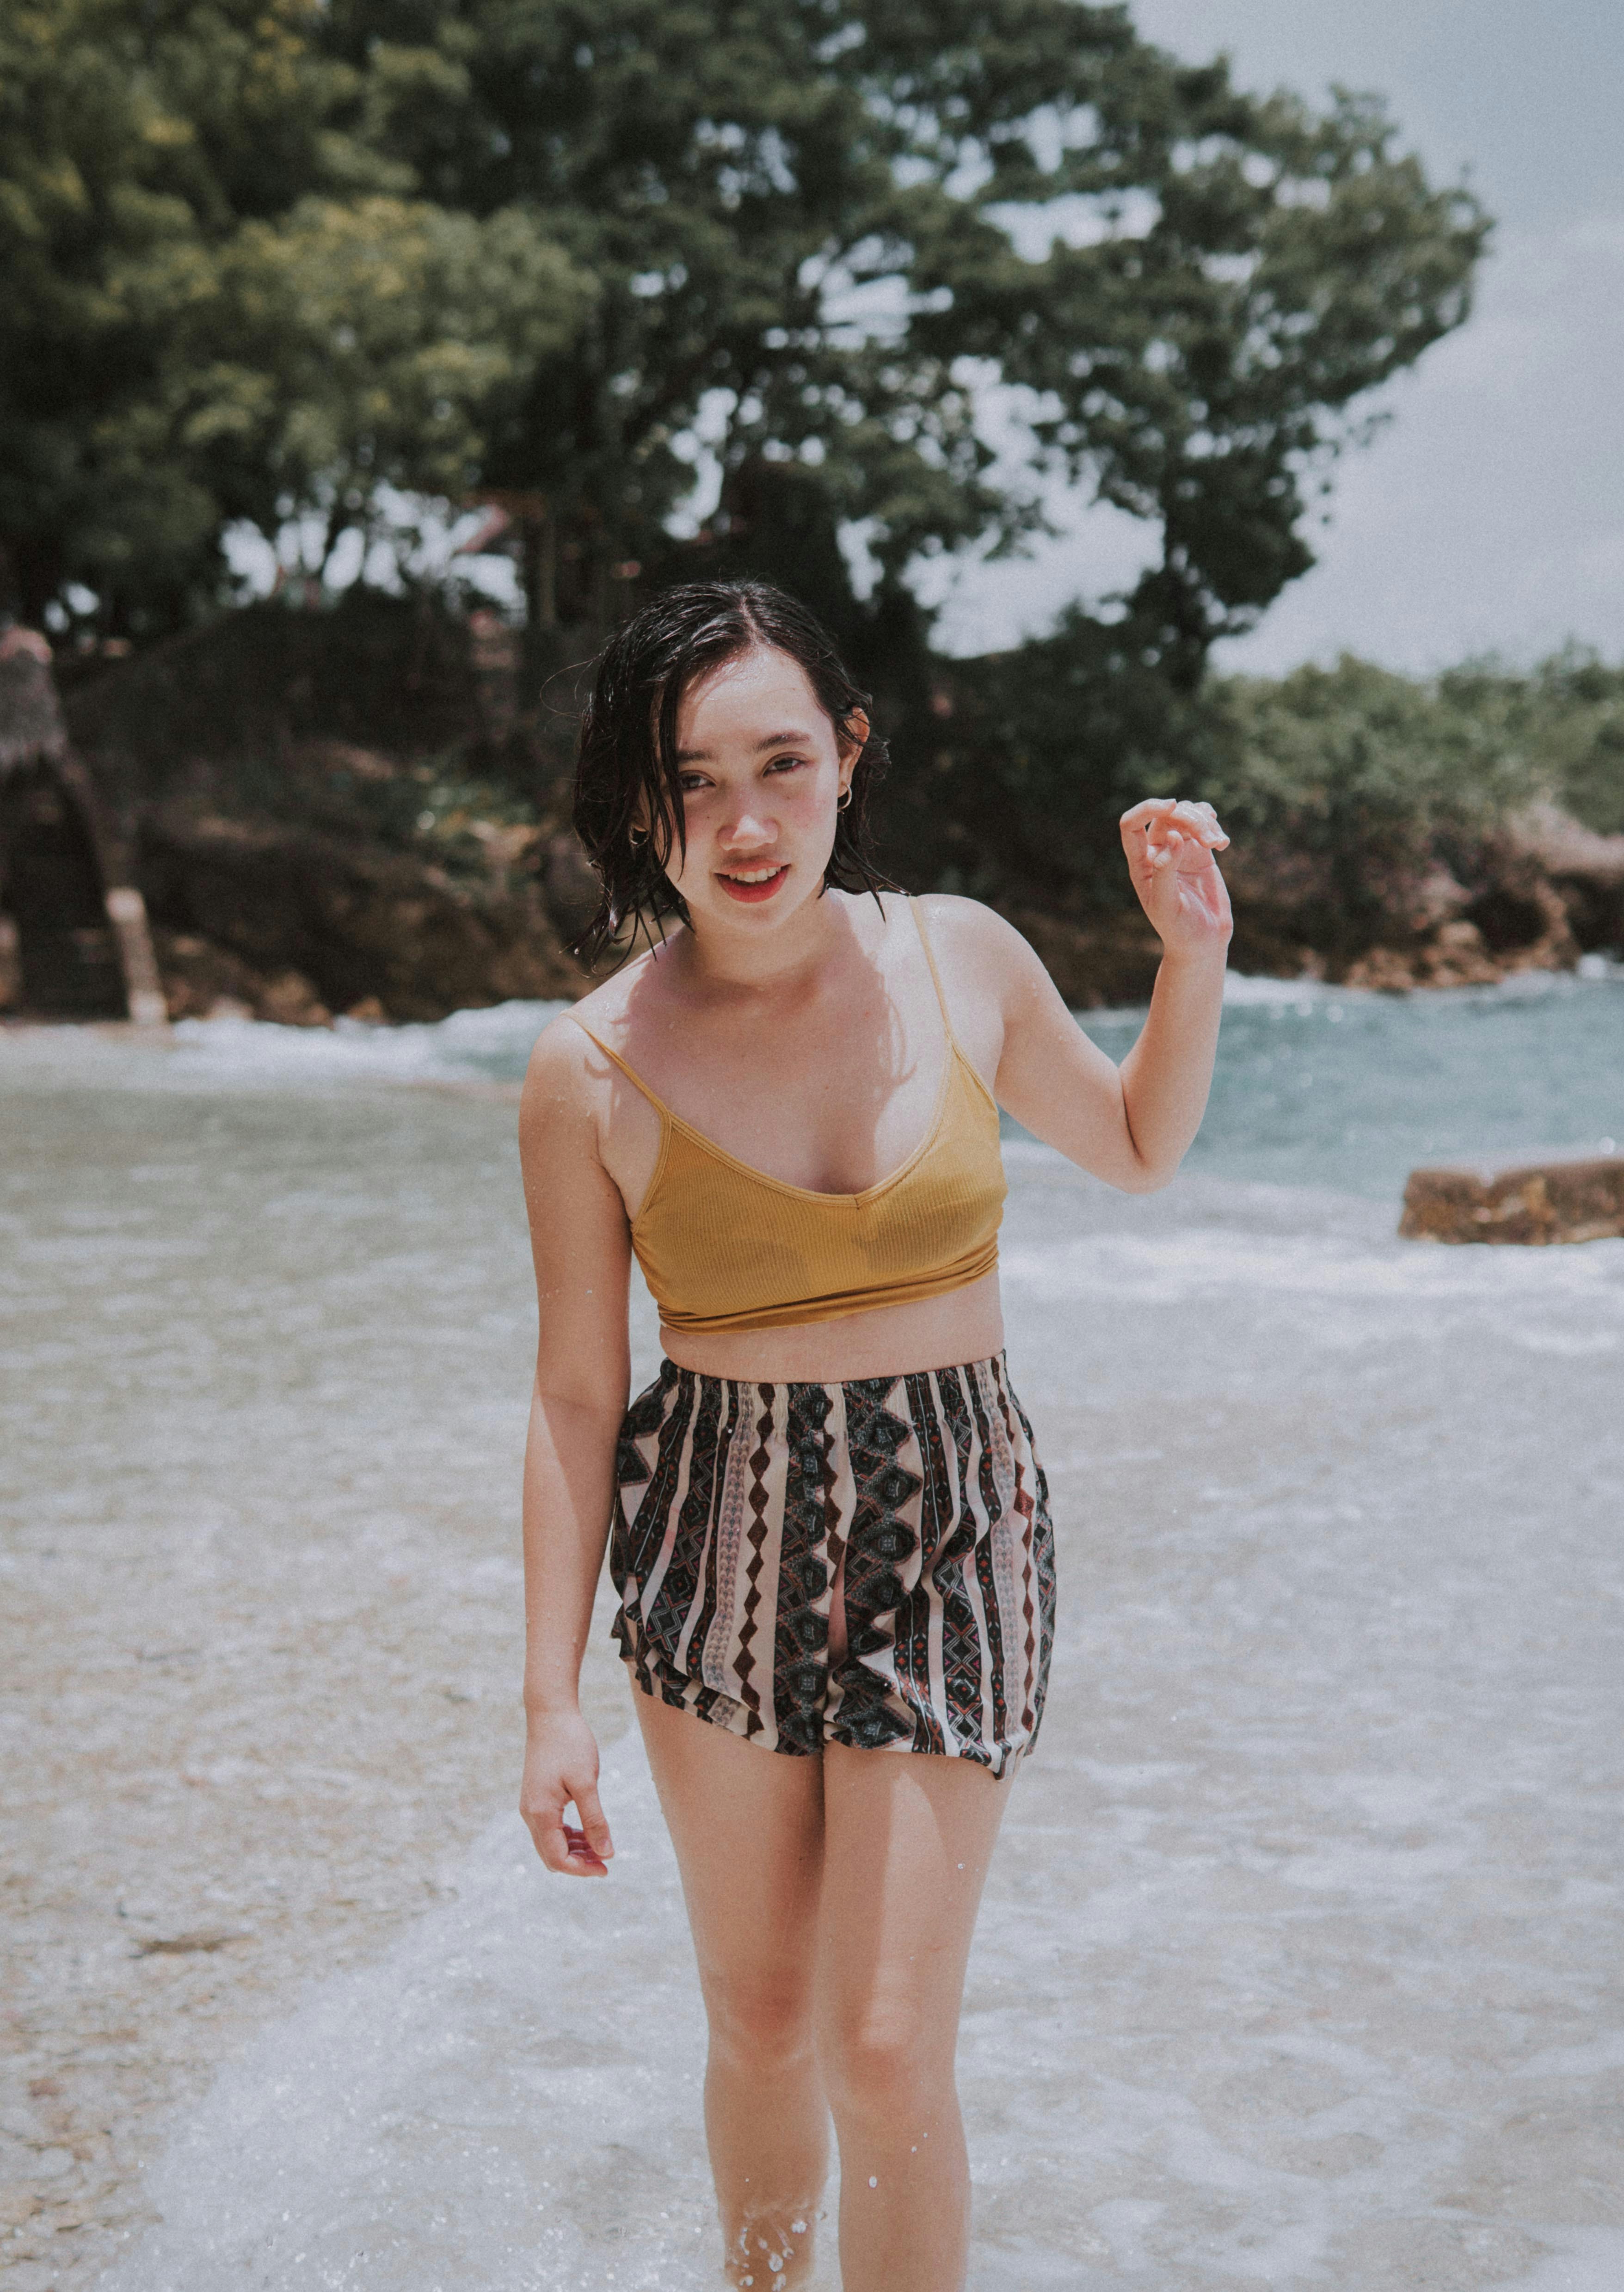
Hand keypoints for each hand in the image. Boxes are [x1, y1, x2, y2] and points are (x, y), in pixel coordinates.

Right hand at [520, 1708, 613, 1876]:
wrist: (550, 1714)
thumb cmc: (570, 1744)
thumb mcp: (586, 1783)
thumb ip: (595, 1820)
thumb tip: (606, 1853)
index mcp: (541, 1813)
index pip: (557, 1858)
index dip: (581, 1869)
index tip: (606, 1867)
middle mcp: (530, 1814)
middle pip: (551, 1855)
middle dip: (578, 1863)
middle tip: (606, 1861)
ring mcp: (531, 1806)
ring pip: (550, 1843)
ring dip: (574, 1850)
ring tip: (601, 1846)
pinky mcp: (536, 1798)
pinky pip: (550, 1828)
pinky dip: (568, 1835)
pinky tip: (588, 1831)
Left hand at [1120, 797, 1232, 957]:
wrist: (1204, 943)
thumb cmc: (1180, 929)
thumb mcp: (1167, 904)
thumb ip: (1165, 870)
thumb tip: (1172, 835)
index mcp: (1141, 864)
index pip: (1131, 825)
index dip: (1147, 808)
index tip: (1172, 806)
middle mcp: (1157, 853)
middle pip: (1165, 816)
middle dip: (1188, 819)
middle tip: (1209, 840)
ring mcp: (1179, 850)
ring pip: (1186, 816)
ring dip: (1204, 821)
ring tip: (1218, 843)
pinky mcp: (1200, 852)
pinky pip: (1204, 825)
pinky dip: (1214, 826)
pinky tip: (1223, 844)